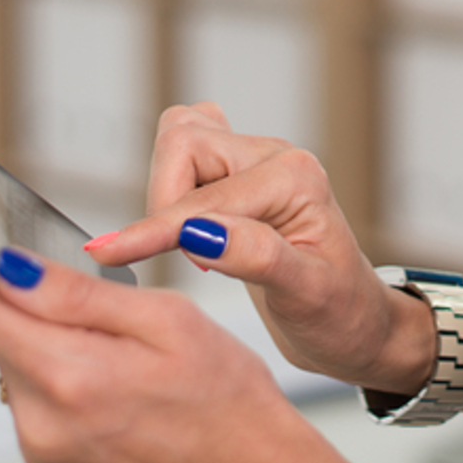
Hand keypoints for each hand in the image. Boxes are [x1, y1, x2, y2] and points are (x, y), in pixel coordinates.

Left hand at [0, 246, 350, 462]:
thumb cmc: (224, 395)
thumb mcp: (165, 319)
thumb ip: (78, 292)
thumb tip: (11, 266)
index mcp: (70, 374)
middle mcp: (43, 421)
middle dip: (22, 303)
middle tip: (87, 296)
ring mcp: (43, 449)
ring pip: (13, 366)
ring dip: (43, 341)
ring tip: (114, 346)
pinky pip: (34, 401)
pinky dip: (58, 376)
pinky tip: (111, 379)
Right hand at [84, 104, 436, 394]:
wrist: (355, 324)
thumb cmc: (341, 313)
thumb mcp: (307, 295)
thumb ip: (255, 258)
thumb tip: (199, 233)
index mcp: (295, 178)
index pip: (201, 198)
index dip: (152, 230)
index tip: (107, 253)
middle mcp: (273, 157)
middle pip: (183, 141)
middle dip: (163, 201)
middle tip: (185, 260)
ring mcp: (253, 161)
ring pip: (180, 137)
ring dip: (166, 189)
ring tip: (189, 248)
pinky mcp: (236, 176)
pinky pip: (186, 150)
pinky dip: (170, 182)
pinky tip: (188, 227)